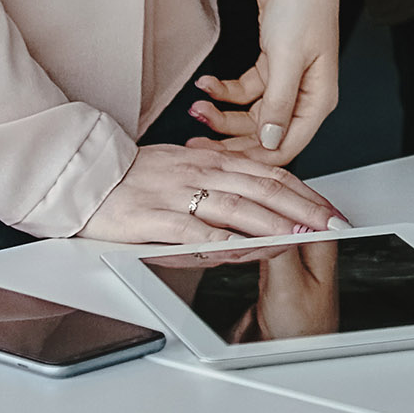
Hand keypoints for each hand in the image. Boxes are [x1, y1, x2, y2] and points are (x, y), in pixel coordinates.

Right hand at [79, 140, 341, 243]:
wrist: (83, 175)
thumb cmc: (132, 176)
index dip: (304, 192)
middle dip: (302, 209)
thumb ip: (218, 176)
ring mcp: (178, 195)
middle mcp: (201, 174)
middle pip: (263, 189)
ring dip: (272, 224)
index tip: (329, 208)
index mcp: (211, 162)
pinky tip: (238, 250)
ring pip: (235, 207)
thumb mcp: (183, 165)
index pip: (269, 174)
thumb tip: (254, 187)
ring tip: (300, 237)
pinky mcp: (153, 218)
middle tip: (331, 225)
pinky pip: (190, 229)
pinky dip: (217, 241)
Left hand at [189, 0, 342, 164]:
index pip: (286, 146)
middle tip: (196, 143)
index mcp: (318, 99)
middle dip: (229, 140)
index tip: (220, 162)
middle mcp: (304, 95)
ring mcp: (286, 82)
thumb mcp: (288, 56)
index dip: (253, 159)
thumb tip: (270, 142)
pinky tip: (206, 84)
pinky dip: (224, 91)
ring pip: (250, 116)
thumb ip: (278, 103)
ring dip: (222, 115)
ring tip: (196, 109)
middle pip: (265, 135)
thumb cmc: (304, 3)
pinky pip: (245, 92)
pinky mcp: (271, 66)